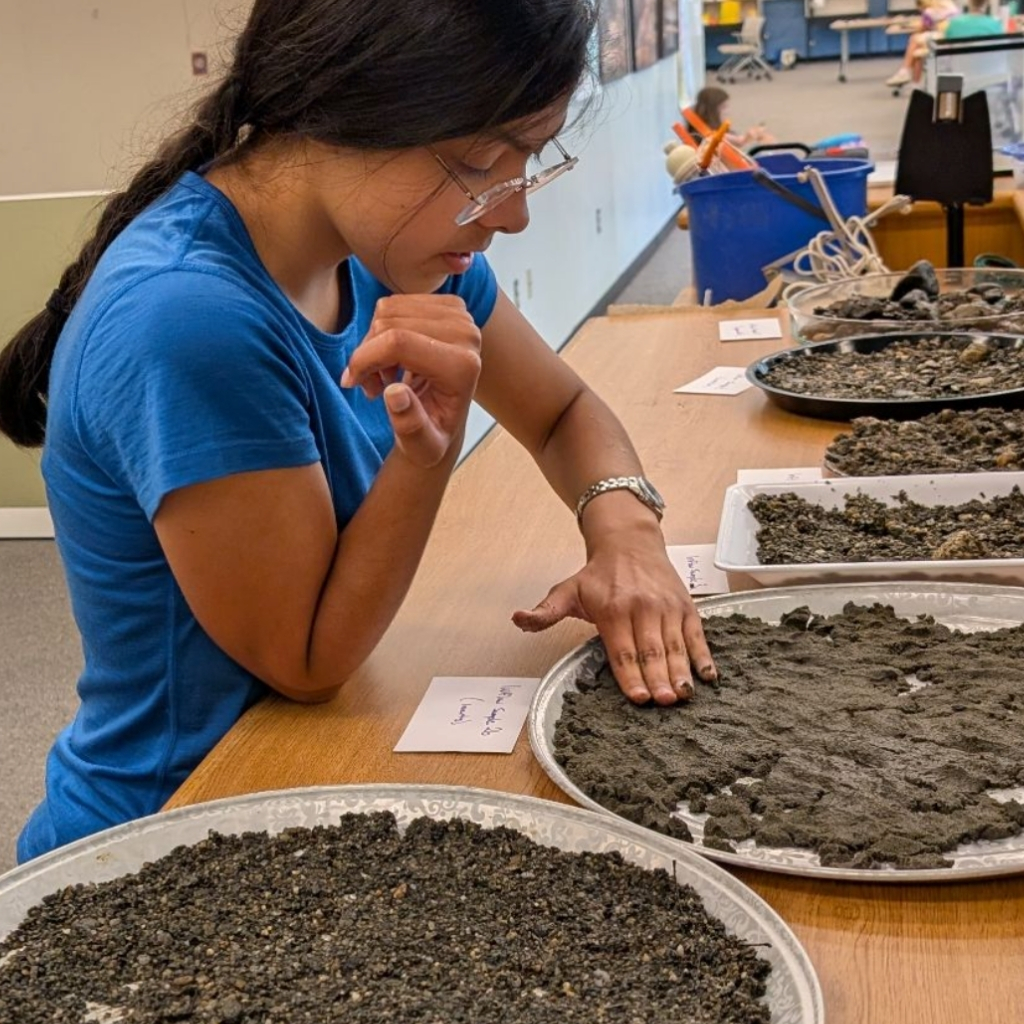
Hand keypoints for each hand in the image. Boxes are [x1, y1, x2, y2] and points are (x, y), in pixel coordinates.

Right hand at [341, 294, 481, 466]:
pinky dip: (383, 331)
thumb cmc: (430, 437)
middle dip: (368, 355)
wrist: (445, 420)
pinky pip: (395, 304)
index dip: (364, 359)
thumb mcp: (421, 446)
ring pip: (388, 311)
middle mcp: (467, 335)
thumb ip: (409, 425)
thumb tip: (395, 393)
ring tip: (383, 376)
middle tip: (372, 387)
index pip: (398, 343)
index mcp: (462, 368)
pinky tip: (392, 359)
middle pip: (390, 324)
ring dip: (373, 344)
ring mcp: (460, 315)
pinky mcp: (449, 305)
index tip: (351, 382)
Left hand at [512, 528, 716, 704]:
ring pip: (675, 645)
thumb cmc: (598, 574)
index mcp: (613, 609)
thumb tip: (518, 620)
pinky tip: (708, 677)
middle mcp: (642, 608)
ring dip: (681, 672)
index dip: (630, 675)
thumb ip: (545, 612)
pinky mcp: (686, 606)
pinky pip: (696, 634)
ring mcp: (667, 607)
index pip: (622, 649)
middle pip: (651, 651)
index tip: (639, 698)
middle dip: (659, 679)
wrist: (630, 542)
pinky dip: (703, 656)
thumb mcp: (567, 590)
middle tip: (665, 703)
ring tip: (684, 696)